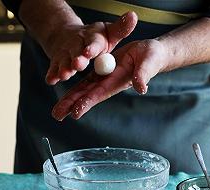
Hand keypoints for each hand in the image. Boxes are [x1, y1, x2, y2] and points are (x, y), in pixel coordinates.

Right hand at [44, 11, 137, 84]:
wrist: (67, 35)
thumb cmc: (94, 38)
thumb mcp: (108, 32)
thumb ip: (121, 28)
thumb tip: (133, 16)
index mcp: (93, 38)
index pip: (93, 43)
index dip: (91, 48)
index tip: (89, 52)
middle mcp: (77, 44)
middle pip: (76, 52)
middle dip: (76, 59)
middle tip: (77, 65)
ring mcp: (66, 53)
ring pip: (64, 61)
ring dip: (63, 68)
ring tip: (64, 75)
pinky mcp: (57, 61)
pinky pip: (53, 67)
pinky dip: (52, 73)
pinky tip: (51, 80)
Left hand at [52, 39, 171, 120]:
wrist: (151, 53)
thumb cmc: (152, 58)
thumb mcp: (148, 63)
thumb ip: (143, 74)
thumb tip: (141, 88)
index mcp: (116, 82)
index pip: (99, 94)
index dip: (87, 102)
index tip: (75, 112)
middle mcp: (107, 84)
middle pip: (86, 95)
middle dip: (71, 105)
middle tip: (56, 116)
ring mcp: (103, 79)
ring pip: (83, 90)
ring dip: (70, 101)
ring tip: (57, 111)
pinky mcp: (101, 72)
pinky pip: (85, 81)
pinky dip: (75, 89)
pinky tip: (66, 97)